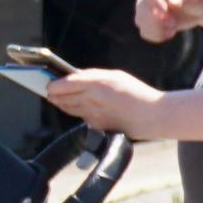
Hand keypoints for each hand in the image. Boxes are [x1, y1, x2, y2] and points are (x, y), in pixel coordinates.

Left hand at [43, 68, 166, 137]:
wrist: (153, 115)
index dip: (54, 85)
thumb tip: (73, 78)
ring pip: (68, 108)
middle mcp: (92, 98)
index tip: (49, 84)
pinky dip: (77, 112)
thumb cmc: (135, 92)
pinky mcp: (97, 125)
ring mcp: (94, 113)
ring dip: (62, 104)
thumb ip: (93, 77)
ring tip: (58, 99)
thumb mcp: (115, 77)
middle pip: (62, 97)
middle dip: (54, 95)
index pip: (65, 84)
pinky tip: (78, 107)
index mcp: (97, 82)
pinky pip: (81, 117)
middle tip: (50, 92)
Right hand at [135, 0, 202, 43]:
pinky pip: (145, 32)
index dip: (154, 1)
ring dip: (157, 28)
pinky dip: (156, 36)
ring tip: (173, 28)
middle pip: (141, 7)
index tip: (165, 12)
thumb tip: (172, 2)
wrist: (199, 7)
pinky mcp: (149, 22)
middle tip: (174, 23)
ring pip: (141, 21)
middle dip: (157, 19)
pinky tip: (170, 34)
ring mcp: (146, 8)